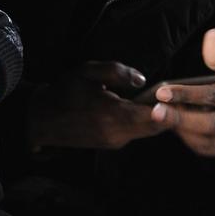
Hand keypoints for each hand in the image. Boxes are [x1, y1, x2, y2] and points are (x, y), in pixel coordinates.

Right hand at [28, 61, 167, 150]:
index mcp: (114, 114)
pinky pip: (135, 133)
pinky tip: (134, 107)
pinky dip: (141, 122)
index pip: (156, 116)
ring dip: (153, 117)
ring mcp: (115, 142)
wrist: (42, 119)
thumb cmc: (64, 92)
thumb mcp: (87, 72)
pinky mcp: (111, 144)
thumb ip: (116, 71)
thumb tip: (141, 79)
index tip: (172, 92)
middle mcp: (119, 133)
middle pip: (157, 127)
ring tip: (152, 98)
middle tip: (168, 94)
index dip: (169, 106)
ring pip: (147, 131)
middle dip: (165, 112)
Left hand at [149, 28, 214, 156]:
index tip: (162, 92)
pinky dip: (191, 138)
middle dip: (181, 118)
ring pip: (210, 139)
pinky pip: (210, 147)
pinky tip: (175, 125)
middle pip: (213, 123)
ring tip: (161, 114)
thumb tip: (212, 36)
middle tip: (155, 111)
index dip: (188, 94)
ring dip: (183, 129)